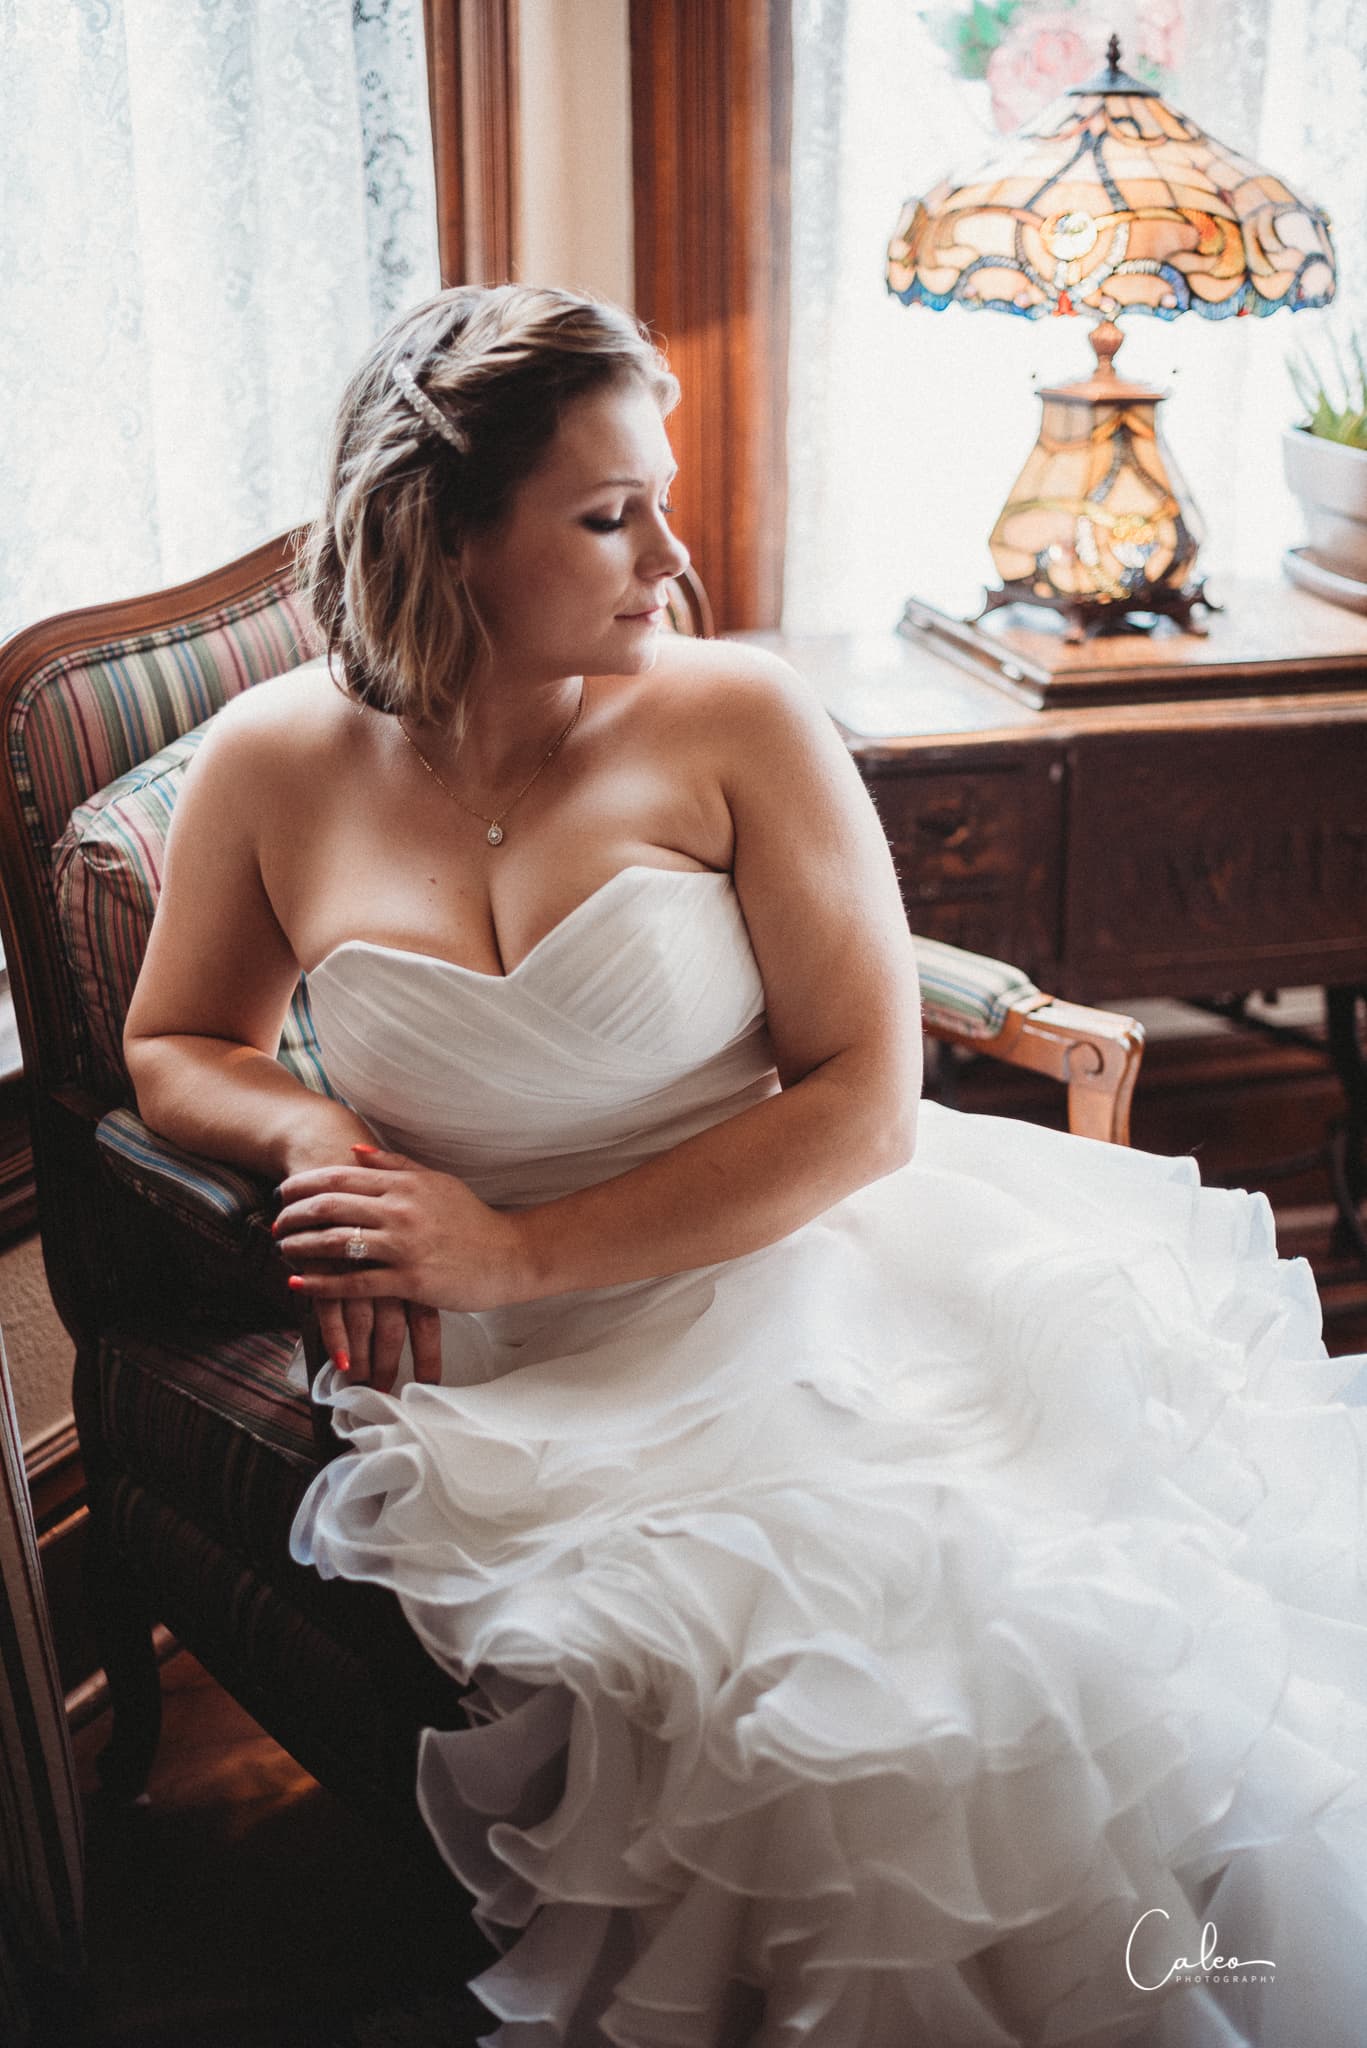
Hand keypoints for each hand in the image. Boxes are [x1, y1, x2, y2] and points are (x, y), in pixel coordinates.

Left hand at [274, 1145, 533, 1357]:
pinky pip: (355, 1283)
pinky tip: (298, 1283)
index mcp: (405, 1185)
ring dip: (301, 1245)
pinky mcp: (410, 1281)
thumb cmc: (472, 1220)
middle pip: (330, 1207)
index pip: (339, 1178)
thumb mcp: (436, 1182)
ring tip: (282, 1247)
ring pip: (337, 1243)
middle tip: (275, 1221)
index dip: (304, 1184)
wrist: (510, 1256)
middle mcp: (400, 1211)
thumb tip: (356, 1149)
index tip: (282, 1191)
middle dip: (294, 1214)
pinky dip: (322, 1283)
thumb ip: (395, 1165)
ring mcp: (404, 1246)